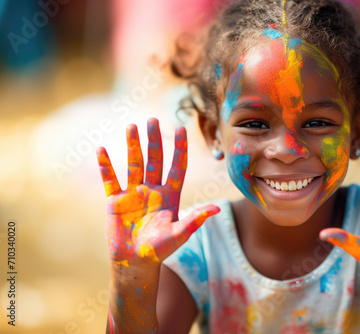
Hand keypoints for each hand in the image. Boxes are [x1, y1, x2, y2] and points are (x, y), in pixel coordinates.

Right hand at [97, 118, 219, 266]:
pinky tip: (102, 150)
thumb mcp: (180, 234)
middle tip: (153, 120)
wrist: (135, 262)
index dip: (180, 148)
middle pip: (155, 159)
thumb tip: (216, 209)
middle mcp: (153, 190)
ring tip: (132, 126)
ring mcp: (134, 193)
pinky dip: (106, 166)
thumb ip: (195, 219)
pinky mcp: (116, 200)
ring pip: (134, 164)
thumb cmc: (160, 250)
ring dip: (132, 146)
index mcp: (170, 195)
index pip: (177, 166)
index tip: (182, 129)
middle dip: (154, 140)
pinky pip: (110, 180)